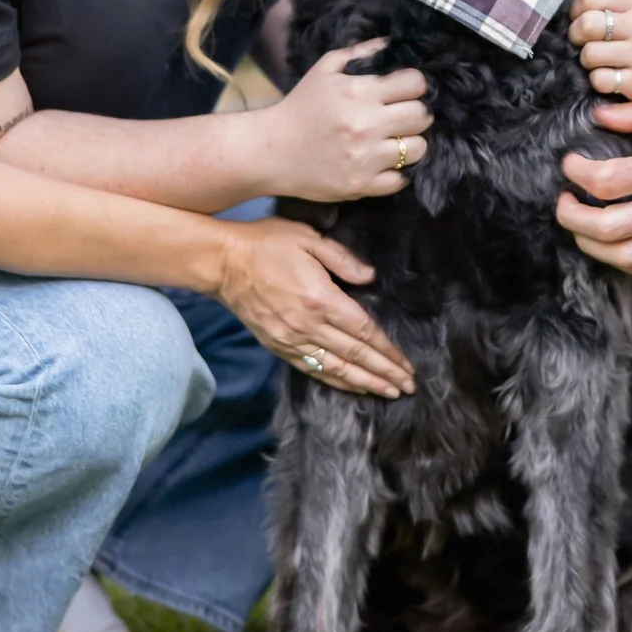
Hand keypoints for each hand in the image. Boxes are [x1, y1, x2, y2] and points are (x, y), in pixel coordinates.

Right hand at [213, 216, 415, 396]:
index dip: (387, 351)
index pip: (363, 331)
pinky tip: (353, 387)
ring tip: (388, 393)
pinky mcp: (277, 346)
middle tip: (408, 387)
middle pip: (355, 355)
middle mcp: (308, 325)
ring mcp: (291, 339)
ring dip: (365, 383)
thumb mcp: (309, 239)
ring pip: (335, 369)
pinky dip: (335, 381)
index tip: (406, 364)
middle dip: (384, 373)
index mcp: (321, 299)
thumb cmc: (268, 244)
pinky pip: (312, 369)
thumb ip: (343, 259)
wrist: (223, 262)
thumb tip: (371, 277)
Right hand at [261, 38, 430, 200]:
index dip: (414, 85)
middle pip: (422, 116)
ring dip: (411, 143)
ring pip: (418, 149)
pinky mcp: (361, 184)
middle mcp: (365, 124)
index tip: (406, 91)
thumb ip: (360, 53)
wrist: (270, 150)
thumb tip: (392, 44)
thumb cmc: (300, 106)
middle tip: (402, 116)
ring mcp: (365, 158)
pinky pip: (401, 179)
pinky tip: (383, 163)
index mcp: (358, 92)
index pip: (415, 84)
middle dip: (417, 113)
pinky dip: (396, 173)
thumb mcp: (325, 69)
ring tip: (394, 140)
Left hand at [556, 94, 631, 276]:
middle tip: (562, 201)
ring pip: (628, 257)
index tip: (569, 163)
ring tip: (580, 226)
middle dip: (572, 217)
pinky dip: (626, 261)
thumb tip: (597, 115)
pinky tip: (613, 244)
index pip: (607, 182)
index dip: (577, 174)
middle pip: (608, 227)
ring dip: (593, 246)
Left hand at [568, 0, 631, 100]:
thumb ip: (607, 1)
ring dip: (587, 60)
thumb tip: (572, 8)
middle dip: (577, 35)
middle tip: (585, 41)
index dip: (577, 9)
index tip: (582, 19)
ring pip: (589, 54)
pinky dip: (598, 80)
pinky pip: (599, 79)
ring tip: (600, 60)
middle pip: (587, 24)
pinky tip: (610, 76)